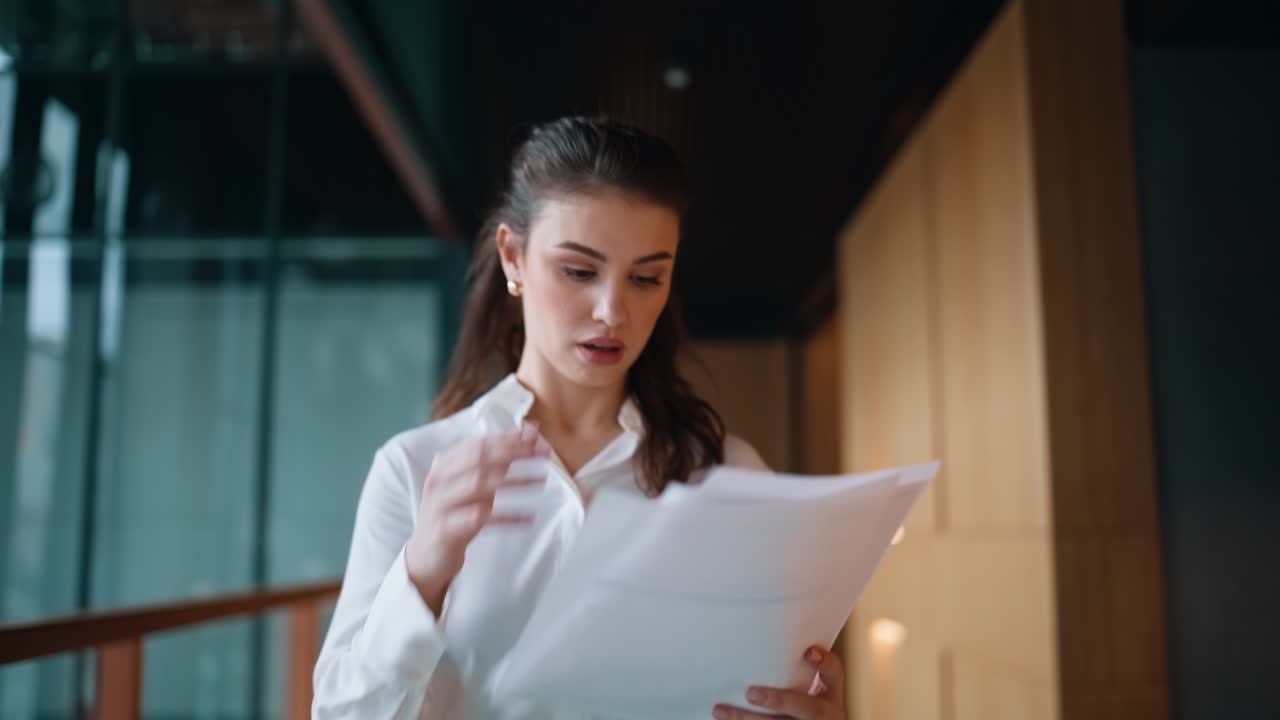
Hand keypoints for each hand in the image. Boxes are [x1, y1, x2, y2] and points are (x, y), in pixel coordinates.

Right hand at [404, 423, 548, 613]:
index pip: (479, 444)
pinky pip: (480, 520)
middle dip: (514, 453)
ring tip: (541, 480)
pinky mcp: (445, 530)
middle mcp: (439, 481)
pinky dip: (507, 518)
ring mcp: (440, 505)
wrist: (426, 556)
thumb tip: (529, 434)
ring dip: (514, 482)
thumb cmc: (455, 513)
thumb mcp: (471, 484)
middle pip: (479, 460)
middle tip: (544, 454)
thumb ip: (495, 461)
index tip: (536, 437)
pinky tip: (528, 518)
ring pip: (479, 486)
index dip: (509, 439)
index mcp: (445, 464)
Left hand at [712, 645, 845, 719]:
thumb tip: (753, 634)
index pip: (835, 674)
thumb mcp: (809, 686)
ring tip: (720, 710)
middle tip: (751, 693)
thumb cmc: (802, 700)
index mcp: (831, 695)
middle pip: (808, 709)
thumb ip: (793, 667)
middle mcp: (825, 715)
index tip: (808, 651)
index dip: (825, 663)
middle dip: (780, 701)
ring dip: (747, 719)